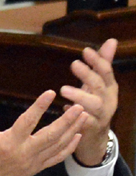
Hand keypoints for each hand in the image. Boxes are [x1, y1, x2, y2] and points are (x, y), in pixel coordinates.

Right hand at [0, 91, 86, 175]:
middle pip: (51, 135)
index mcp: (9, 142)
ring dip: (72, 130)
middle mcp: (24, 153)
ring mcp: (32, 162)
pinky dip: (69, 147)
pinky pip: (57, 158)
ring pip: (58, 145)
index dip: (40, 106)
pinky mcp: (36, 168)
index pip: (28, 121)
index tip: (50, 93)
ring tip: (83, 116)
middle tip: (79, 106)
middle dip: (67, 120)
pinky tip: (77, 136)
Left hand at [60, 38, 117, 165]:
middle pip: (100, 86)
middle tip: (73, 64)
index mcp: (110, 87)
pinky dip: (76, 116)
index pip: (106, 71)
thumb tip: (111, 40)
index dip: (98, 61)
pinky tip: (64, 109)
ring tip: (64, 89)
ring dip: (80, 96)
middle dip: (88, 74)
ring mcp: (102, 115)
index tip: (85, 50)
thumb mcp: (99, 84)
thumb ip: (103, 63)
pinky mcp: (91, 128)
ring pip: (94, 105)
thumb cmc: (94, 103)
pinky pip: (84, 122)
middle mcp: (109, 100)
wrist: (96, 135)